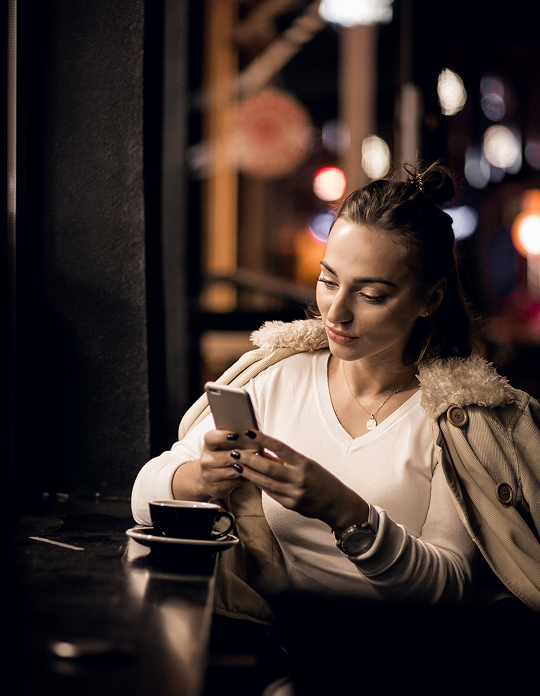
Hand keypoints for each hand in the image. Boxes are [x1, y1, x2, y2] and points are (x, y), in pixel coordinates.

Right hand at [194, 429, 257, 499]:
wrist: (207, 478)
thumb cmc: (220, 457)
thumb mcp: (222, 447)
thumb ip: (234, 441)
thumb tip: (253, 436)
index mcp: (208, 446)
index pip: (211, 438)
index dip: (222, 436)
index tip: (235, 435)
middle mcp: (206, 461)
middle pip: (226, 457)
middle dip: (243, 454)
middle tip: (256, 451)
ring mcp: (210, 476)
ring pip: (233, 471)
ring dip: (247, 467)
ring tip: (258, 462)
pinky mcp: (217, 488)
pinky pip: (235, 482)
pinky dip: (246, 478)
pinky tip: (254, 474)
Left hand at [229, 430, 368, 532]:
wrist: (336, 504)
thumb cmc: (322, 480)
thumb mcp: (308, 465)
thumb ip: (288, 460)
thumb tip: (266, 451)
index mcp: (304, 464)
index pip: (280, 448)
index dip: (263, 440)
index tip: (250, 433)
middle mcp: (298, 478)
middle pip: (268, 467)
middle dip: (249, 459)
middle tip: (235, 452)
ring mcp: (293, 493)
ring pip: (265, 482)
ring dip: (249, 473)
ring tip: (237, 465)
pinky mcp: (290, 505)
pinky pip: (271, 493)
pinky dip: (259, 484)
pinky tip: (250, 478)